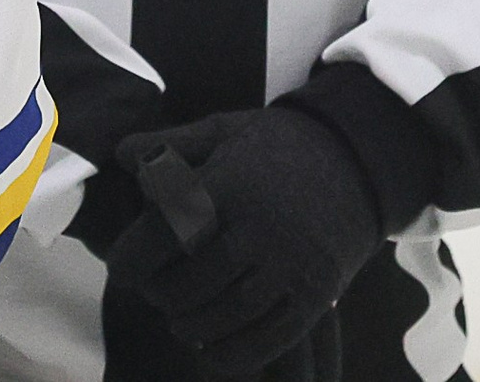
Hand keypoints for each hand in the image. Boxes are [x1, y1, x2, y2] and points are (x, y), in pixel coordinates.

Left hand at [105, 107, 381, 378]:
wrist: (358, 156)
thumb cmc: (277, 145)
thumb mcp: (225, 129)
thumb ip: (172, 144)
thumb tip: (121, 156)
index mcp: (231, 182)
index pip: (168, 230)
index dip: (134, 258)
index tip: (121, 270)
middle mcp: (262, 225)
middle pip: (195, 280)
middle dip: (163, 295)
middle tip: (154, 294)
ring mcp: (293, 261)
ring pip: (231, 312)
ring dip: (194, 325)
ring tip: (180, 321)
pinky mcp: (318, 291)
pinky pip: (274, 336)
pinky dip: (237, 351)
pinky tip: (212, 349)